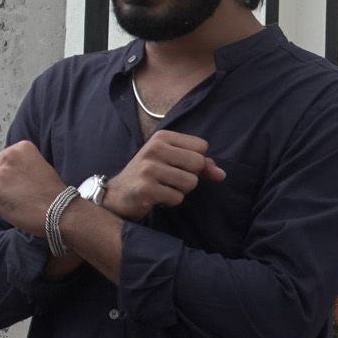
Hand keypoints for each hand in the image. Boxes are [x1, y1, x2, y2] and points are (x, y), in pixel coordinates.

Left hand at [0, 141, 67, 237]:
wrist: (60, 211)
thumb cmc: (52, 192)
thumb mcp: (38, 166)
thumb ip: (18, 165)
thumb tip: (0, 172)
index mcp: (20, 148)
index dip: (6, 175)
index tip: (19, 183)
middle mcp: (8, 157)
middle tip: (16, 195)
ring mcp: (0, 175)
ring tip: (15, 202)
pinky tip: (12, 209)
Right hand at [101, 130, 225, 219]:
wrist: (117, 194)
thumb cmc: (149, 175)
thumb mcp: (171, 161)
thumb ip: (199, 164)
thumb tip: (221, 174)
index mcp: (162, 137)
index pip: (201, 146)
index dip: (196, 160)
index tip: (178, 166)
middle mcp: (154, 149)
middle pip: (198, 163)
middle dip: (190, 176)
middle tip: (170, 179)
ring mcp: (148, 168)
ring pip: (190, 182)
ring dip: (180, 190)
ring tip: (163, 187)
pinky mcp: (146, 188)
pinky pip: (177, 198)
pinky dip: (170, 201)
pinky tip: (156, 197)